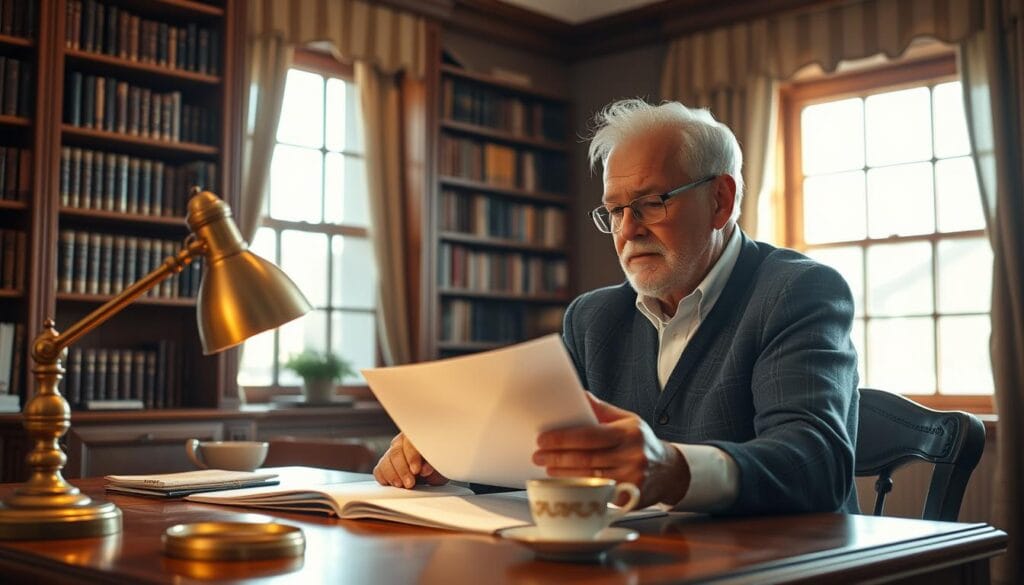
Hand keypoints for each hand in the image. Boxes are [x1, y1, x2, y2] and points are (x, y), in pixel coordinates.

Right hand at [372, 432, 448, 488]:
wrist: (433, 470)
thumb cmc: (436, 465)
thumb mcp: (440, 465)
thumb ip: (432, 465)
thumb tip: (425, 469)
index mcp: (416, 437)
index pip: (410, 444)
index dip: (412, 457)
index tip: (417, 470)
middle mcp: (401, 443)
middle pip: (396, 453)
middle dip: (402, 470)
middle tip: (410, 483)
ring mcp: (392, 453)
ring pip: (385, 461)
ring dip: (393, 475)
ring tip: (401, 485)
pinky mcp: (385, 465)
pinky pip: (379, 470)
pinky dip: (384, 478)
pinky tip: (394, 484)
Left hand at [532, 393, 690, 507]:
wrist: (670, 471)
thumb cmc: (641, 442)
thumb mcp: (627, 420)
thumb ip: (601, 410)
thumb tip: (577, 394)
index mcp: (628, 434)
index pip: (589, 436)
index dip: (563, 438)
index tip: (543, 439)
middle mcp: (632, 456)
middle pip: (586, 459)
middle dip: (557, 457)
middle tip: (538, 455)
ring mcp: (632, 479)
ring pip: (589, 478)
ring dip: (563, 474)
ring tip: (547, 468)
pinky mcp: (629, 498)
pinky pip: (598, 494)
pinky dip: (579, 488)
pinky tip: (565, 484)